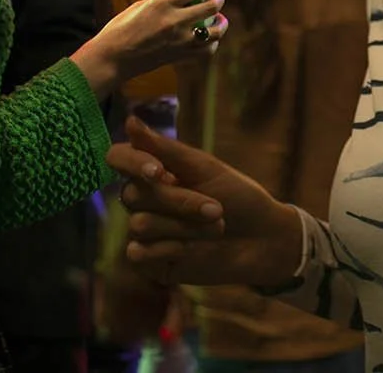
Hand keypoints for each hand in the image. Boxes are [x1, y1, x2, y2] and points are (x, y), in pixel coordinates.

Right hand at [72, 0, 228, 97]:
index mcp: (162, 3)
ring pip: (215, 31)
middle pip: (211, 7)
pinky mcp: (180, 56)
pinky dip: (212, 43)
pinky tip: (209, 38)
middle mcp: (175, 21)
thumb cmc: (119, 30)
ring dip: (221, 23)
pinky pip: (206, 50)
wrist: (112, 59)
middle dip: (218, 0)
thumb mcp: (138, 7)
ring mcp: (180, 41)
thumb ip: (159, 0)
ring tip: (220, 19)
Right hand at [107, 117, 303, 287]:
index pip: (119, 157)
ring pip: (140, 225)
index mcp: (154, 172)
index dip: (132, 162)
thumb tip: (129, 120)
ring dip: (184, 227)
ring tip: (216, 227)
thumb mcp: (205, 168)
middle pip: (133, 195)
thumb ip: (166, 148)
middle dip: (179, 201)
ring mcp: (145, 232)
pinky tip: (191, 250)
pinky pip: (138, 253)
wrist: (263, 238)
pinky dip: (168, 249)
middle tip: (216, 208)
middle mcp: (144, 200)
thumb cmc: (237, 196)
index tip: (159, 171)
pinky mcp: (150, 262)